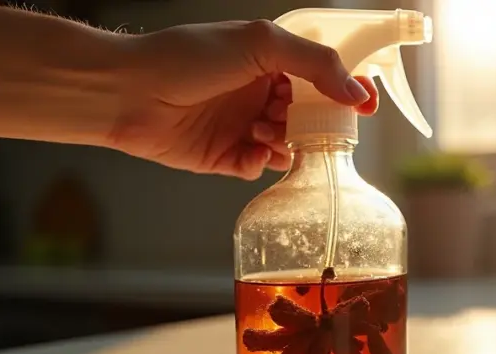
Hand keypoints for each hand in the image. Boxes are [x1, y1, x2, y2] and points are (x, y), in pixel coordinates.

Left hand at [110, 20, 380, 178]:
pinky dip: (261, 162)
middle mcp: (257, 92)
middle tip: (315, 126)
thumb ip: (314, 63)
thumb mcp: (261, 44)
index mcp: (268, 61)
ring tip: (269, 133)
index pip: (320, 77)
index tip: (367, 107)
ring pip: (287, 143)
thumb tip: (355, 91)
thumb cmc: (188, 57)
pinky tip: (252, 151)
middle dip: (316, 122)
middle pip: (308, 115)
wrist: (128, 91)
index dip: (345, 91)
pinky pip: (257, 167)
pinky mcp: (222, 156)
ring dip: (287, 142)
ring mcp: (240, 125)